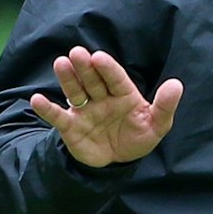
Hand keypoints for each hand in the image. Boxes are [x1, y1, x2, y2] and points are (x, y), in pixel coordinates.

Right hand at [29, 47, 181, 167]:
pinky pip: (58, 116)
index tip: (99, 57)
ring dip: (68, 78)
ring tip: (60, 63)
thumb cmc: (137, 137)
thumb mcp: (156, 125)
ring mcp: (85, 110)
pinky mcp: (71, 126)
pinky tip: (36, 100)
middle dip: (85, 67)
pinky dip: (47, 109)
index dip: (107, 68)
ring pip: (75, 91)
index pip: (115, 77)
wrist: (117, 160)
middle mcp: (101, 97)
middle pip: (93, 80)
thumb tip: (176, 84)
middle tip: (77, 52)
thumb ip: (165, 106)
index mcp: (123, 93)